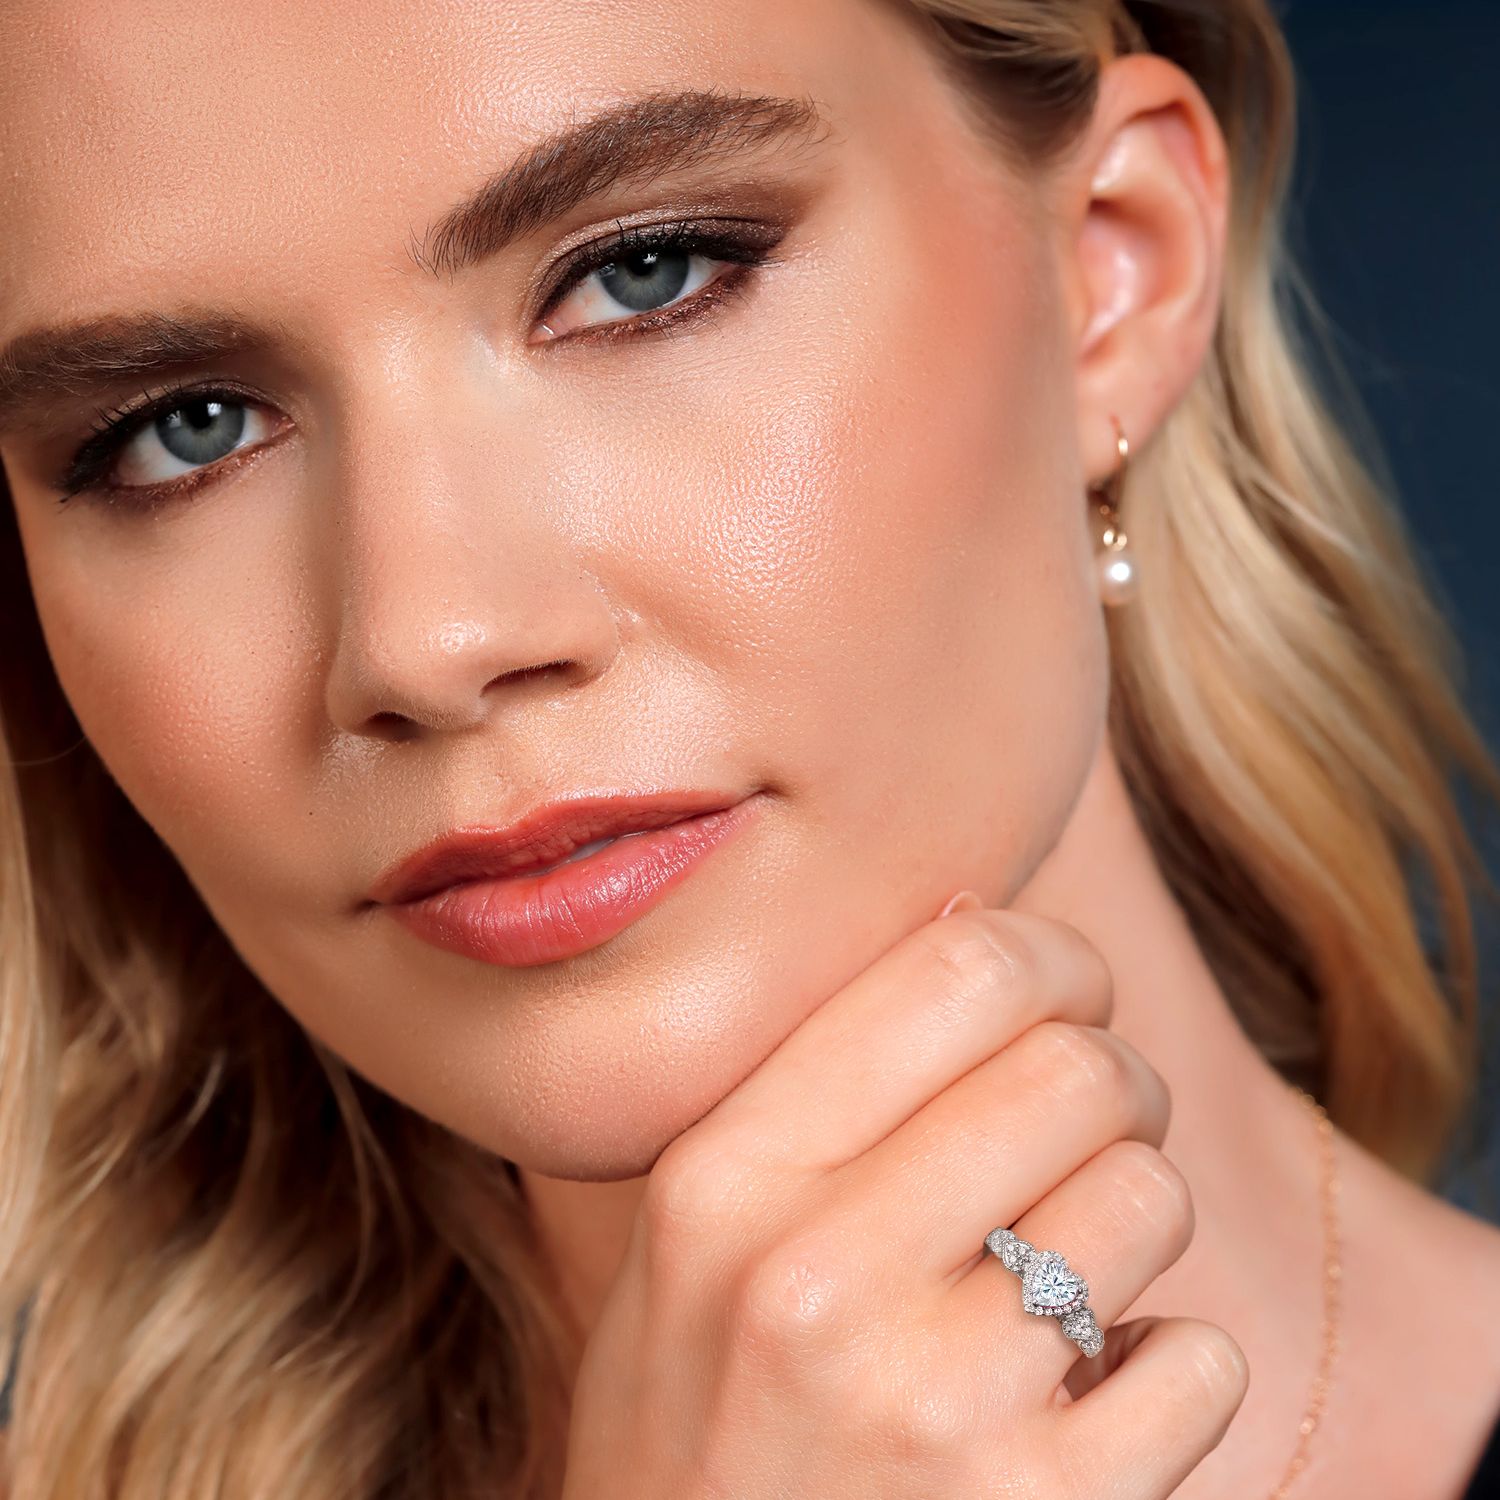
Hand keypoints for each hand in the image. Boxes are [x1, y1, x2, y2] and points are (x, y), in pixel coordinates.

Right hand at [559, 900, 1247, 1497]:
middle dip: (1116, 1079)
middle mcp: (816, 1279)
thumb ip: (811, 1086)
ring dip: (1134, 1220)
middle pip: (1075, 1067)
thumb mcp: (693, 1240)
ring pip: (1149, 1195)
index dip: (1050, 956)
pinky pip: (1199, 1357)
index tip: (1067, 992)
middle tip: (1095, 1123)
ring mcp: (933, 1404)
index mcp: (724, 1178)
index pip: (956, 972)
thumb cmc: (700, 1420)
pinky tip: (1087, 1394)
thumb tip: (973, 921)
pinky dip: (1170, 1365)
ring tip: (1068, 1270)